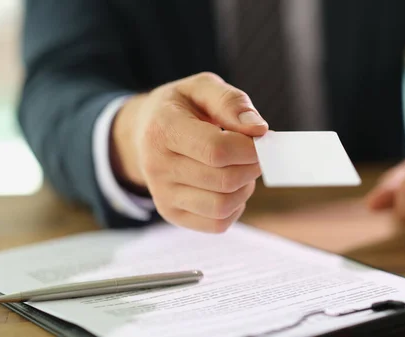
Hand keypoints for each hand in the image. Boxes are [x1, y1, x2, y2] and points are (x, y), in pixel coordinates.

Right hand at [111, 72, 267, 231]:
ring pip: (223, 206)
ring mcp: (162, 195)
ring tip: (240, 168)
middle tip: (253, 153)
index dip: (248, 148)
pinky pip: (218, 223)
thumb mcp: (202, 87)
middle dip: (251, 166)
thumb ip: (231, 102)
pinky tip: (230, 187)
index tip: (258, 140)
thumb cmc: (182, 107)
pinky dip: (235, 207)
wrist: (147, 130)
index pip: (216, 150)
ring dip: (244, 188)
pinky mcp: (172, 214)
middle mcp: (157, 166)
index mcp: (163, 130)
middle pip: (224, 180)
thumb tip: (258, 129)